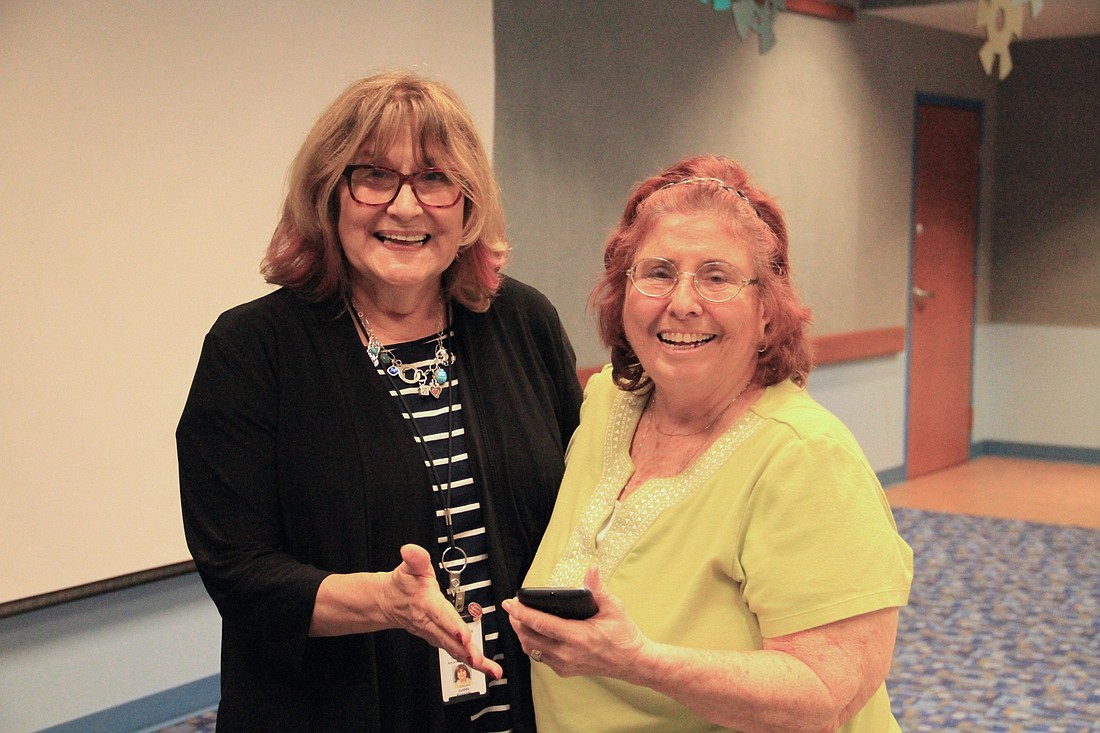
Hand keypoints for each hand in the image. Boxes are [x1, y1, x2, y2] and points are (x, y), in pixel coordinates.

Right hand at [383, 544, 501, 679]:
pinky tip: (485, 667)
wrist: (388, 602)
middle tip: (480, 660)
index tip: (465, 636)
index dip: (453, 626)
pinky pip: (454, 652)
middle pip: (449, 639)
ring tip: (490, 669)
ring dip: (471, 661)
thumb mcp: (408, 567)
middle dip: (465, 650)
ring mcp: (433, 634)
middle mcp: (429, 623)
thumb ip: (415, 559)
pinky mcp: (437, 640)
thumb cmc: (402, 584)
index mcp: (426, 604)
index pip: (440, 616)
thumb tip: (411, 550)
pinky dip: (469, 661)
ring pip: (453, 649)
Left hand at [503, 566, 644, 678]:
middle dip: (517, 621)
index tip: (510, 603)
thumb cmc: (624, 635)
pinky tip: (533, 633)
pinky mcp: (564, 670)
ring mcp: (564, 664)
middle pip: (529, 637)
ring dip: (522, 633)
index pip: (540, 624)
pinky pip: (540, 657)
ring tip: (519, 618)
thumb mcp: (614, 608)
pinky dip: (532, 644)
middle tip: (513, 607)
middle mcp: (567, 654)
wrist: (633, 662)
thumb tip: (591, 569)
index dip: (522, 612)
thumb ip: (598, 589)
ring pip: (532, 649)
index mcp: (577, 637)